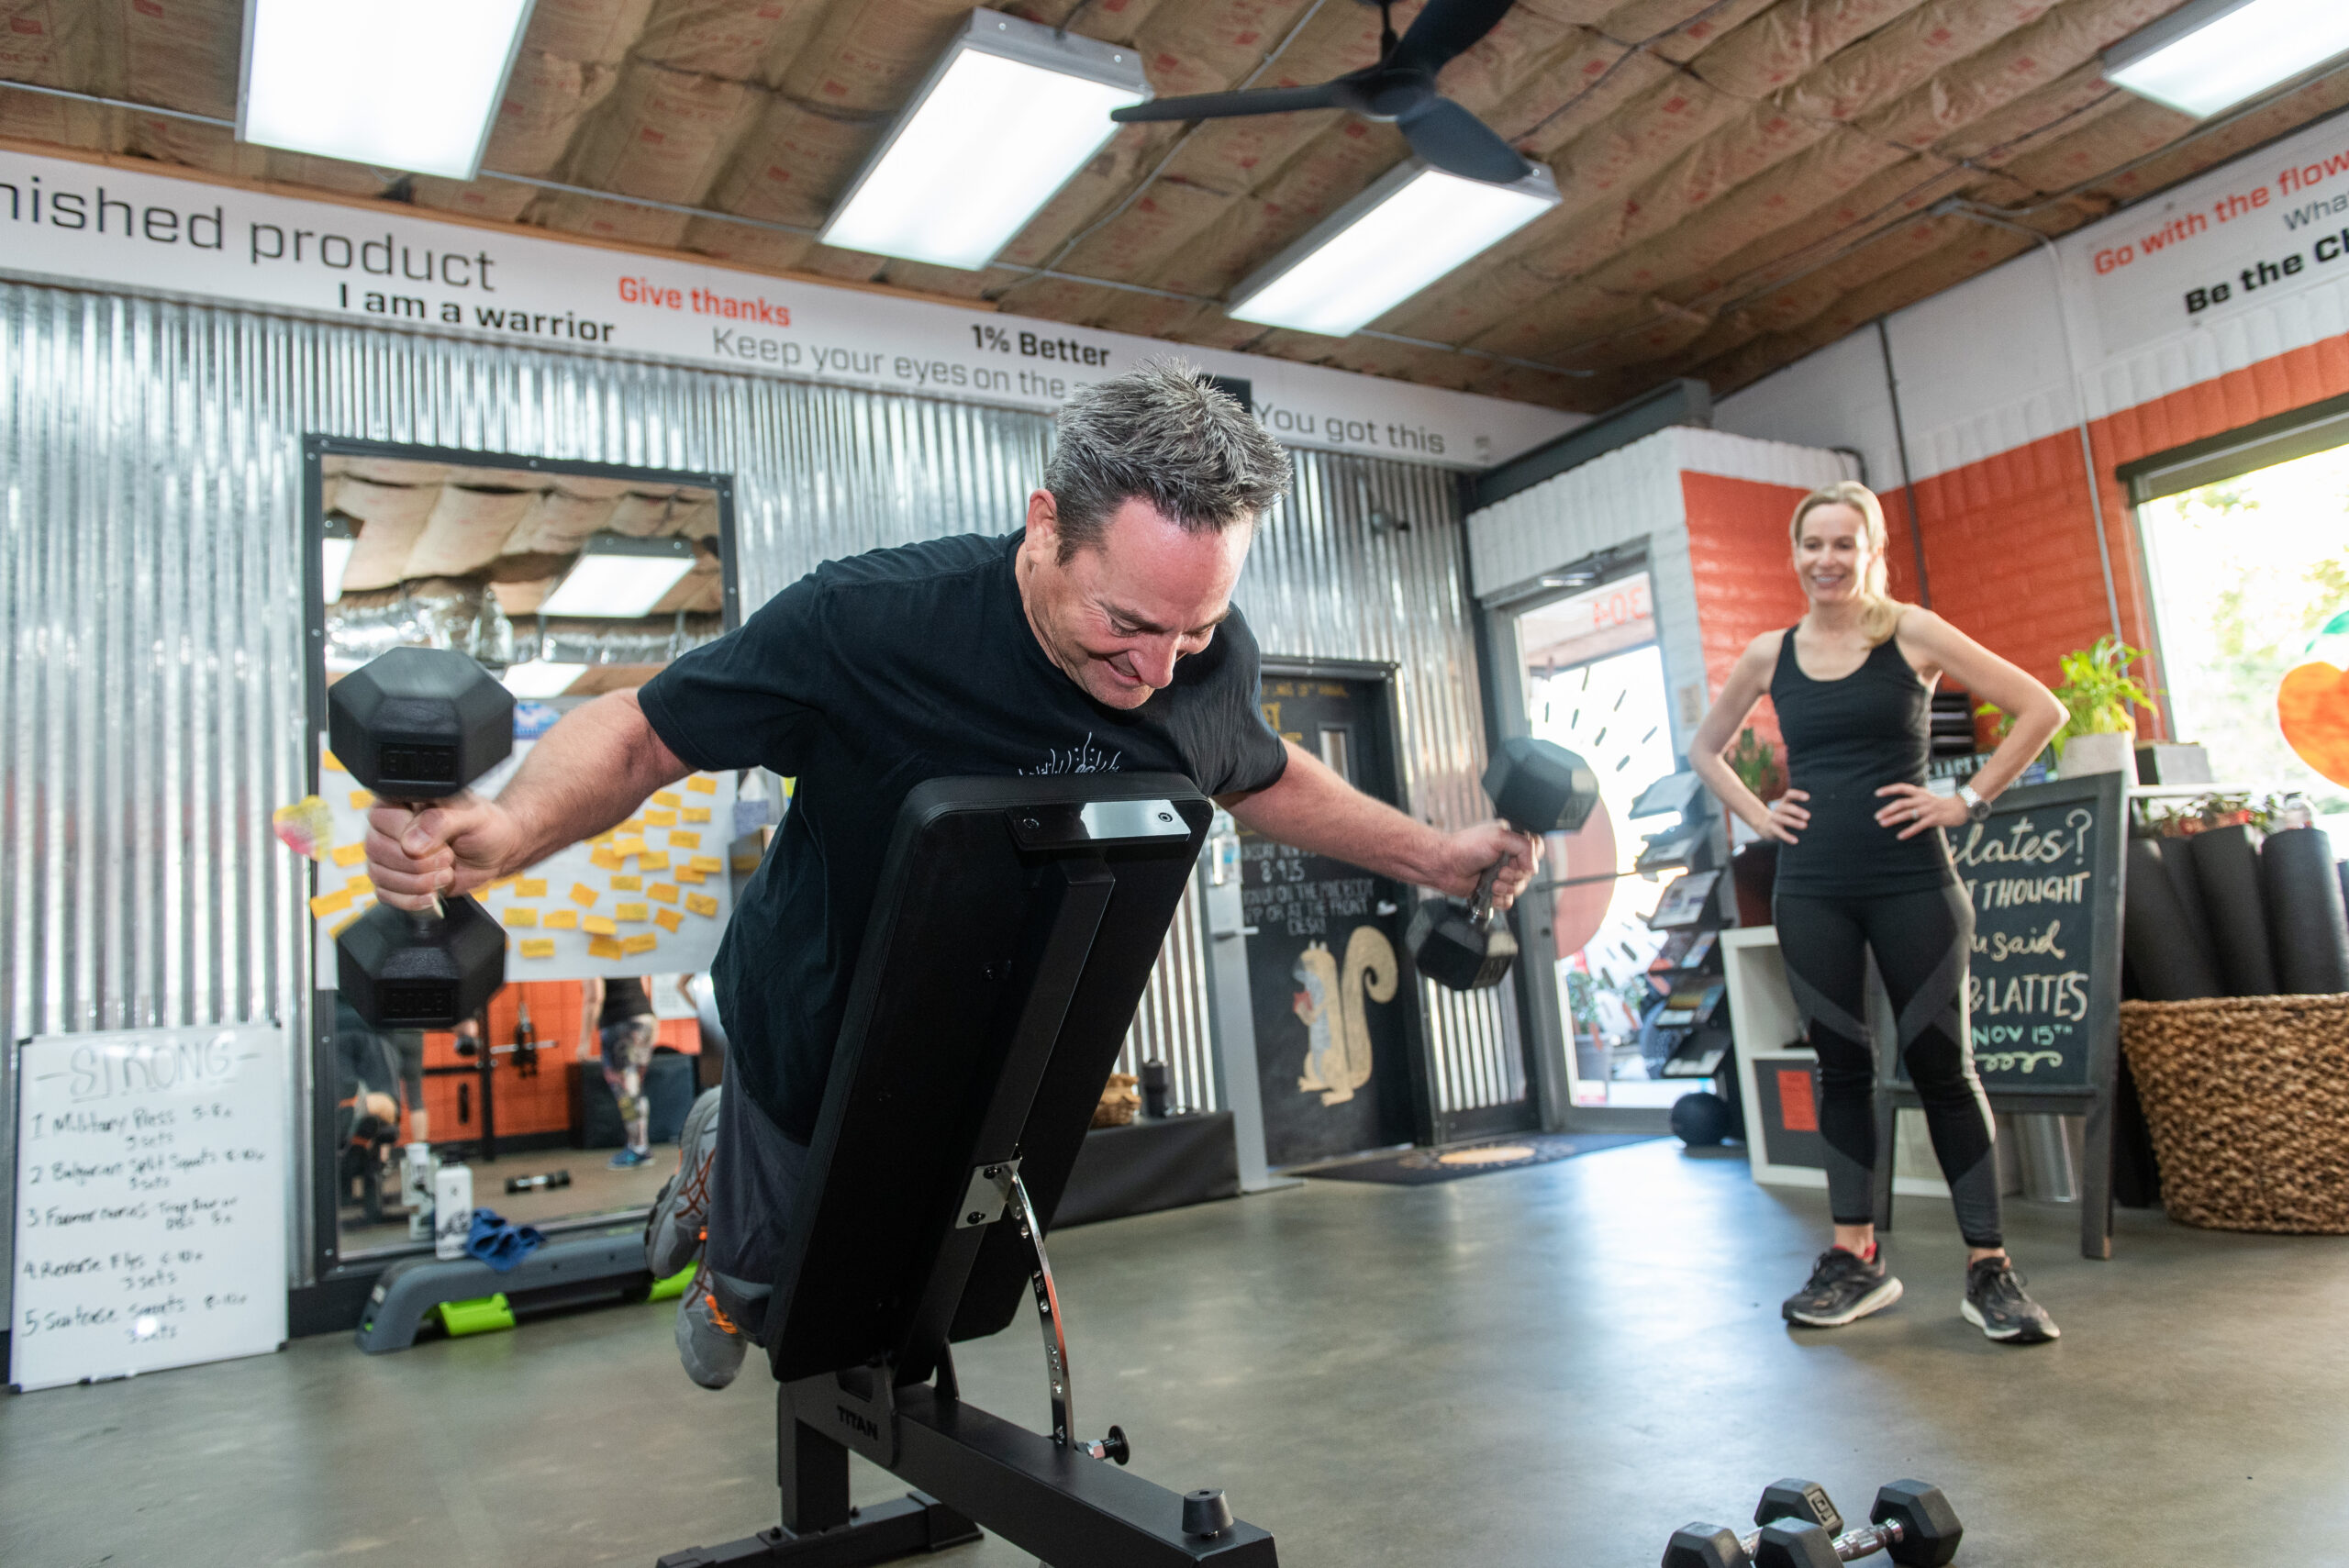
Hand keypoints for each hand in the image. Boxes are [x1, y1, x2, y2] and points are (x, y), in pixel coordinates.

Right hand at [364, 792, 521, 910]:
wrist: (496, 853)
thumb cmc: (483, 826)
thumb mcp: (471, 816)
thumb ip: (442, 821)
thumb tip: (410, 843)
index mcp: (403, 801)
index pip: (380, 816)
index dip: (407, 833)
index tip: (440, 842)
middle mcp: (388, 828)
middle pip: (377, 848)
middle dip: (419, 862)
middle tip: (449, 859)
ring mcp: (387, 855)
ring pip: (379, 874)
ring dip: (418, 882)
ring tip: (446, 874)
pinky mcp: (394, 880)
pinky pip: (386, 895)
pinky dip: (411, 900)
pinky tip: (433, 895)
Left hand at [1429, 820, 1543, 909]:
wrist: (1444, 865)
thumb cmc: (1465, 846)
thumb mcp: (1498, 837)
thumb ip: (1523, 847)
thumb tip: (1534, 867)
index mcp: (1511, 841)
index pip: (1536, 849)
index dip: (1530, 858)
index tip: (1517, 860)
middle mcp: (1508, 858)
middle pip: (1529, 873)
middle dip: (1514, 876)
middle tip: (1500, 871)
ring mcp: (1501, 875)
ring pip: (1519, 888)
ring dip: (1506, 888)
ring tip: (1492, 882)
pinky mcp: (1493, 891)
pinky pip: (1508, 901)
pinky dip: (1500, 899)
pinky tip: (1490, 892)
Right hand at [1760, 788, 1808, 843]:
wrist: (1765, 827)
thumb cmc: (1786, 818)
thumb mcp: (1790, 812)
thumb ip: (1800, 810)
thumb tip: (1821, 813)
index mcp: (1785, 802)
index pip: (1789, 795)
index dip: (1797, 795)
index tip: (1808, 797)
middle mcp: (1779, 809)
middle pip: (1787, 807)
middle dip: (1797, 811)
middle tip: (1808, 816)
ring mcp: (1774, 818)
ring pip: (1783, 819)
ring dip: (1794, 822)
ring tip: (1804, 826)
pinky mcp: (1771, 828)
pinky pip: (1779, 832)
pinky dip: (1787, 836)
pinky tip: (1796, 841)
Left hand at [1874, 782, 1969, 839]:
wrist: (1961, 807)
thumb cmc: (1941, 803)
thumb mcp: (1927, 796)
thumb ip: (1915, 797)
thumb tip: (1899, 803)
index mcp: (1920, 792)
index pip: (1902, 787)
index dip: (1889, 789)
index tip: (1877, 793)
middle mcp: (1923, 799)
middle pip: (1901, 803)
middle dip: (1887, 809)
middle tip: (1876, 816)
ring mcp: (1928, 809)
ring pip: (1907, 813)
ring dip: (1893, 819)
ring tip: (1883, 824)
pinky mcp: (1934, 819)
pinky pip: (1919, 825)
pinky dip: (1909, 831)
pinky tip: (1900, 836)